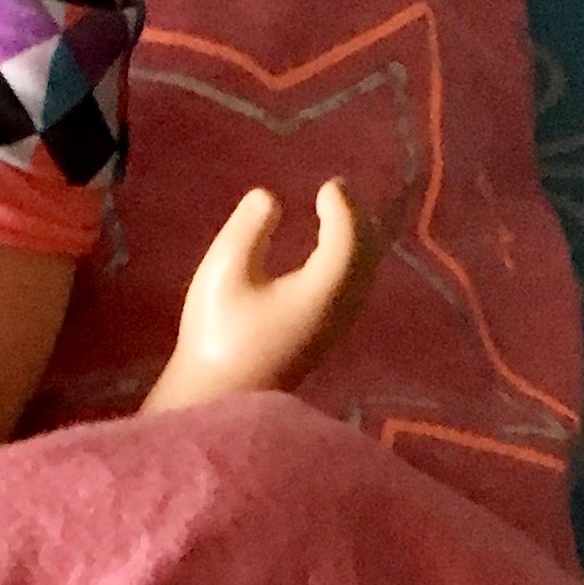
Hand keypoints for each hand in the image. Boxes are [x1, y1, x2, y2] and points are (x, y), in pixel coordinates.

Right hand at [139, 182, 384, 414]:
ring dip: (357, 241)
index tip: (327, 184)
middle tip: (338, 193)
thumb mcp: (224, 270)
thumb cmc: (217, 334)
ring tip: (340, 217)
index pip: (348, 236)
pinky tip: (332, 257)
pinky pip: (354, 288)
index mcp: (323, 288)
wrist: (218, 399)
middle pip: (366, 255)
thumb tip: (270, 198)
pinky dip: (351, 262)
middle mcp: (341, 307)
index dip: (342, 207)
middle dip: (357, 220)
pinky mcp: (325, 338)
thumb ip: (249, 228)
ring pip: (364, 275)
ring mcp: (336, 326)